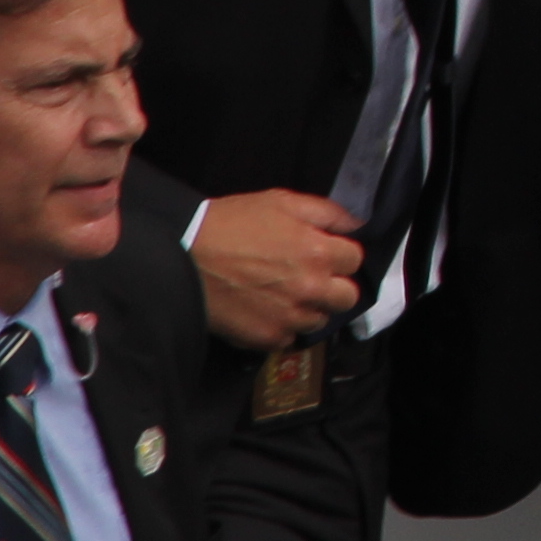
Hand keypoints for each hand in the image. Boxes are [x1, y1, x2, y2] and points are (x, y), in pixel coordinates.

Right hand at [187, 186, 363, 349]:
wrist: (184, 254)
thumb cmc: (232, 223)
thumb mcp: (282, 201)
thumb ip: (327, 213)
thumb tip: (356, 225)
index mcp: (318, 251)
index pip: (356, 260)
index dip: (341, 254)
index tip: (326, 253)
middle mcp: (310, 288)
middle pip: (348, 297)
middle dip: (335, 286)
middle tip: (312, 278)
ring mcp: (289, 316)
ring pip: (320, 320)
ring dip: (310, 308)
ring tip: (285, 294)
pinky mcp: (266, 337)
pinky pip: (290, 338)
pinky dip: (283, 326)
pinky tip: (266, 310)